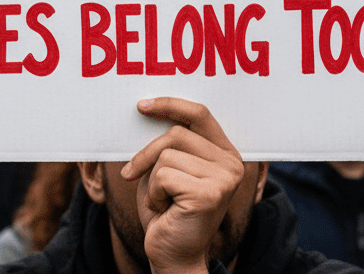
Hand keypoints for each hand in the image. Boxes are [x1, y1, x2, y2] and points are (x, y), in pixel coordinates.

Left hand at [120, 98, 246, 273]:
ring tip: (163, 201)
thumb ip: (169, 144)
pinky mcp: (209, 194)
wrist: (174, 259)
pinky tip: (165, 210)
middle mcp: (231, 163)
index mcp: (225, 153)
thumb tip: (148, 108)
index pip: (199, 113)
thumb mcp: (167, 169)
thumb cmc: (167, 212)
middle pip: (177, 133)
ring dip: (152, 181)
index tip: (142, 106)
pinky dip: (153, 194)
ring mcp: (224, 178)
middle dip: (147, 154)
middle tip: (132, 174)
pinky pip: (163, 176)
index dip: (170, 104)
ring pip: (167, 155)